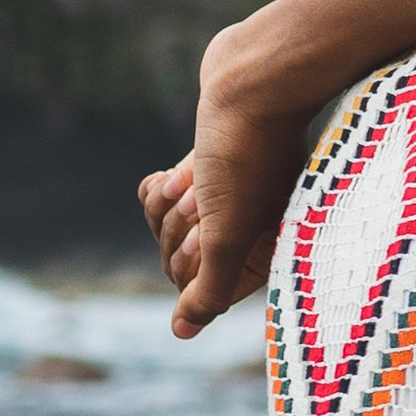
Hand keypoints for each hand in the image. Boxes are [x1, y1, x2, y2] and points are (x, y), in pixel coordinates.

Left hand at [136, 47, 310, 340]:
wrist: (251, 82)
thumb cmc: (248, 158)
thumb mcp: (227, 234)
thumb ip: (208, 291)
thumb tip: (182, 334)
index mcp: (262, 256)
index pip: (202, 290)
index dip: (195, 260)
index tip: (212, 226)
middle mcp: (246, 235)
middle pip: (178, 262)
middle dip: (180, 228)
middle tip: (206, 196)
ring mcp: (222, 203)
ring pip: (163, 230)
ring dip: (169, 203)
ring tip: (199, 175)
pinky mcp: (199, 173)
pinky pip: (154, 199)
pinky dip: (159, 185)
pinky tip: (184, 168)